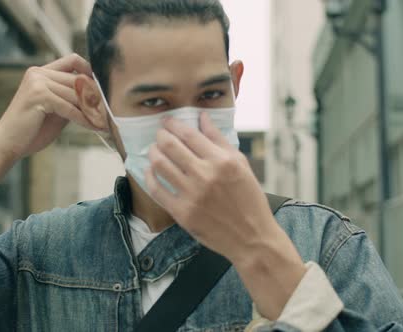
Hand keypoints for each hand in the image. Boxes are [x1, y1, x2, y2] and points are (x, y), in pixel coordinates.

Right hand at [0, 54, 99, 202]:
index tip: (103, 88)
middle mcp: (38, 73)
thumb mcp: (57, 110)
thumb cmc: (32, 130)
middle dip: (96, 97)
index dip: (90, 71)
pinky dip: (84, 119)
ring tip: (105, 121)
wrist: (7, 145)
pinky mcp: (38, 96)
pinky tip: (94, 127)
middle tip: (111, 112)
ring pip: (76, 94)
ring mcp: (37, 83)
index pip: (73, 60)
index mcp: (40, 72)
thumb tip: (98, 96)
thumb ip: (71, 99)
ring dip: (93, 110)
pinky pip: (70, 107)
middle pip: (79, 80)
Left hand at [145, 112, 306, 318]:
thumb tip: (202, 117)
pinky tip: (152, 171)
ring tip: (154, 150)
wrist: (252, 237)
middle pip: (170, 146)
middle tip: (159, 134)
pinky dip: (150, 177)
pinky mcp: (182, 213)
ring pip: (160, 165)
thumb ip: (219, 140)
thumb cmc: (249, 200)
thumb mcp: (241, 165)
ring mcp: (192, 195)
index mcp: (222, 161)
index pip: (189, 134)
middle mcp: (206, 176)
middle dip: (160, 135)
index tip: (167, 121)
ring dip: (153, 153)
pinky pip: (157, 190)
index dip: (174, 124)